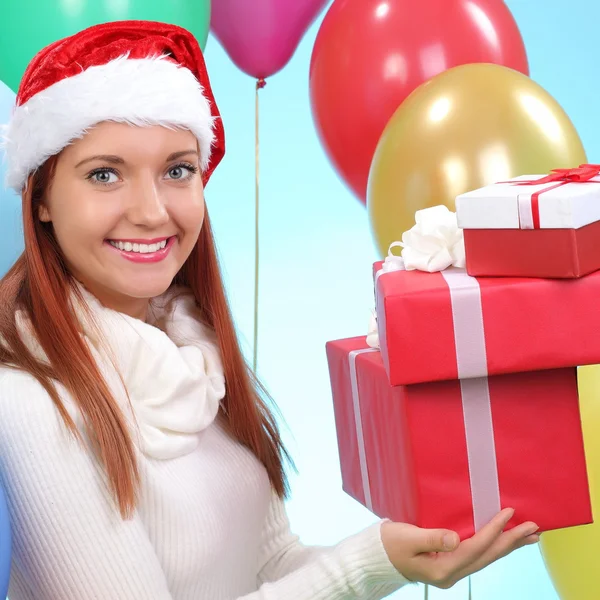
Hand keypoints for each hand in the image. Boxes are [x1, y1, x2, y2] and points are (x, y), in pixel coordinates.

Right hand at [381, 508, 538, 588]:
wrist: (377, 558)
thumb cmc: (389, 544)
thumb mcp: (408, 537)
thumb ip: (432, 537)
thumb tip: (456, 538)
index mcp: (443, 569)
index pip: (476, 547)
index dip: (494, 529)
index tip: (510, 512)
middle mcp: (452, 574)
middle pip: (488, 557)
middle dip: (512, 542)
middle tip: (534, 529)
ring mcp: (452, 571)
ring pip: (486, 558)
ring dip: (507, 546)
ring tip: (528, 537)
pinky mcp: (449, 565)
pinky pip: (478, 556)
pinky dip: (493, 547)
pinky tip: (502, 541)